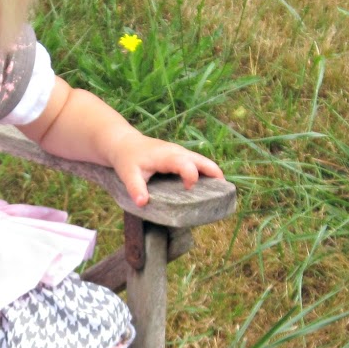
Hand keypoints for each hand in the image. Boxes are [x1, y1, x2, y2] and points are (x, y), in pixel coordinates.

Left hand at [108, 132, 223, 207]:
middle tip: (224, 190)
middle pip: (201, 160)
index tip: (188, 189)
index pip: (185, 163)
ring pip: (201, 160)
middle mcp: (177, 152)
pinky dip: (205, 172)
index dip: (191, 176)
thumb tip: (142, 203)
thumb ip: (135, 188)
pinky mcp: (180, 156)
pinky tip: (209, 186)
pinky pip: (197, 162)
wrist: (124, 143)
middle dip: (213, 172)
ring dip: (212, 172)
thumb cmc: (127, 160)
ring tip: (222, 190)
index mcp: (166, 156)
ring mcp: (180, 153)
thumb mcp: (128, 174)